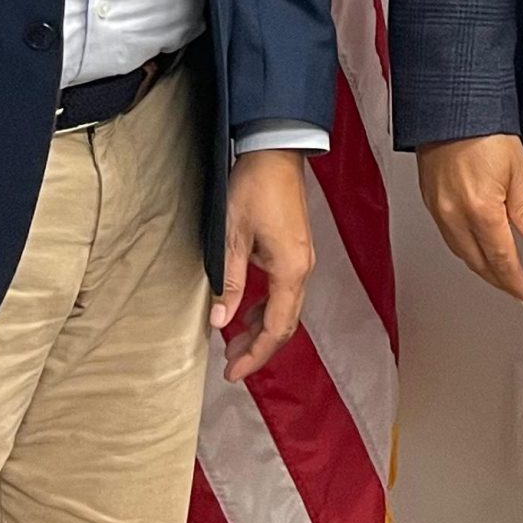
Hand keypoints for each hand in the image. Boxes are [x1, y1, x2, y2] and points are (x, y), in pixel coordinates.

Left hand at [215, 150, 315, 381]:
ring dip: (262, 328)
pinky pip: (286, 290)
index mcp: (290, 270)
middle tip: (231, 365)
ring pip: (286, 308)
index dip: (255, 355)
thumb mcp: (232, 236)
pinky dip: (267, 308)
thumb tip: (220, 320)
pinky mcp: (297, 248)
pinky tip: (247, 310)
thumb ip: (228, 282)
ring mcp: (303, 258)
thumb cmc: (254, 187)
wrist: (276, 150)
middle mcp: (302, 268)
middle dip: (259, 348)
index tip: (233, 373)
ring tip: (235, 342)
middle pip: (285, 324)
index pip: (275, 328)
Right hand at [417, 134, 522, 302]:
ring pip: (460, 252)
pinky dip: (464, 248)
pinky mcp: (429, 200)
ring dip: (480, 266)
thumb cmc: (483, 129)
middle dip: (497, 279)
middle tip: (514, 287)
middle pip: (477, 262)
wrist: (450, 106)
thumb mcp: (518, 169)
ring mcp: (438, 210)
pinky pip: (448, 236)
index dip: (514, 281)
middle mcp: (454, 215)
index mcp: (480, 211)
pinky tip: (474, 245)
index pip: (501, 259)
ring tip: (497, 271)